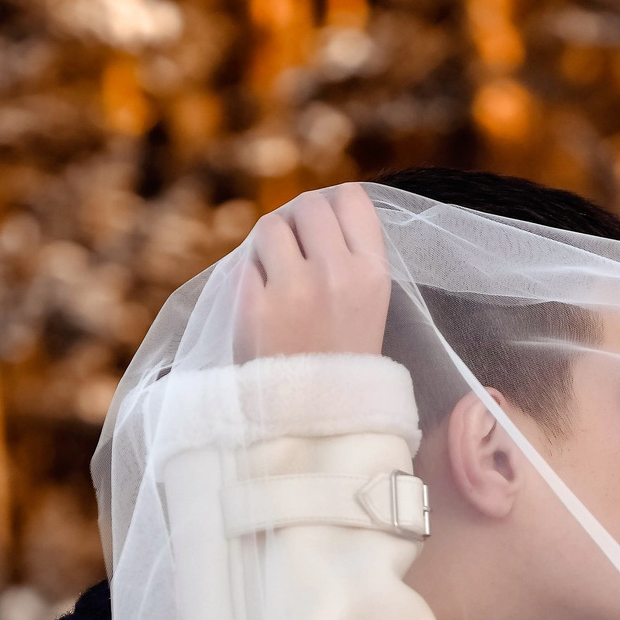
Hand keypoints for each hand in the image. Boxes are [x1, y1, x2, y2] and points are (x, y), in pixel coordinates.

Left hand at [234, 183, 391, 360]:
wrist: (319, 420)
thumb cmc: (344, 360)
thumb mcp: (370, 304)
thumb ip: (351, 255)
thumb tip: (316, 208)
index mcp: (373, 273)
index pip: (353, 199)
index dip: (335, 203)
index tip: (326, 222)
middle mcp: (336, 274)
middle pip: (309, 206)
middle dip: (299, 221)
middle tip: (296, 250)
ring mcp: (293, 289)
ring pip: (271, 226)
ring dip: (269, 243)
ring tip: (277, 274)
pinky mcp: (254, 307)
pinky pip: (245, 264)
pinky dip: (251, 278)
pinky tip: (264, 304)